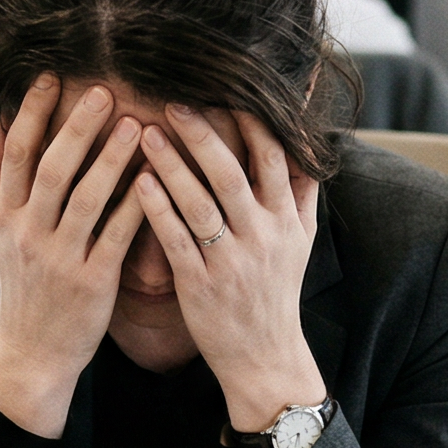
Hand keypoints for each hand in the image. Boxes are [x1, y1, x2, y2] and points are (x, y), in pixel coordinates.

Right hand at [0, 76, 146, 437]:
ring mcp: (59, 258)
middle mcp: (27, 234)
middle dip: (77, 127)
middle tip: (104, 91)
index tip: (50, 77)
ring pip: (86, 199)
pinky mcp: (91, 282)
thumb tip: (3, 126)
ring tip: (137, 124)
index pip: (15, 154)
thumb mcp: (0, 234)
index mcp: (4, 217)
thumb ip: (1, 183)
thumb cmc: (25, 286)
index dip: (32, 114)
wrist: (31, 353)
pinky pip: (116, 237)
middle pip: (51, 169)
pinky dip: (135, 205)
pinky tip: (155, 179)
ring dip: (112, 159)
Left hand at [134, 107, 325, 447]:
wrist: (264, 357)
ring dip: (172, 166)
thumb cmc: (275, 293)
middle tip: (174, 101)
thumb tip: (310, 147)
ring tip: (145, 133)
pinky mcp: (200, 285)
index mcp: (286, 220)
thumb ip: (303, 194)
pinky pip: (177, 241)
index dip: (251, 122)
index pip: (273, 159)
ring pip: (201, 204)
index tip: (225, 90)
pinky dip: (158, 210)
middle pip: (233, 174)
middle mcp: (263, 236)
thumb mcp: (301, 243)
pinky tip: (138, 183)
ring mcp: (231, 261)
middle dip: (204, 135)